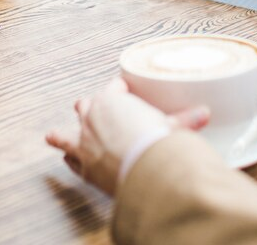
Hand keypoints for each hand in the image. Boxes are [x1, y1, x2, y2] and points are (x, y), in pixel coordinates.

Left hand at [45, 79, 208, 195]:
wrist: (142, 166)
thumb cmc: (154, 139)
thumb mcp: (171, 126)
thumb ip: (185, 120)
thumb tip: (204, 114)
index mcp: (110, 101)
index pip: (113, 89)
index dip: (119, 90)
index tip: (123, 89)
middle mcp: (91, 118)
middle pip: (86, 106)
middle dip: (90, 107)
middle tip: (92, 106)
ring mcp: (83, 143)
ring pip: (66, 134)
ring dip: (62, 135)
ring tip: (52, 135)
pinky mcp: (83, 166)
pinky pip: (71, 160)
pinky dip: (70, 160)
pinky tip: (66, 160)